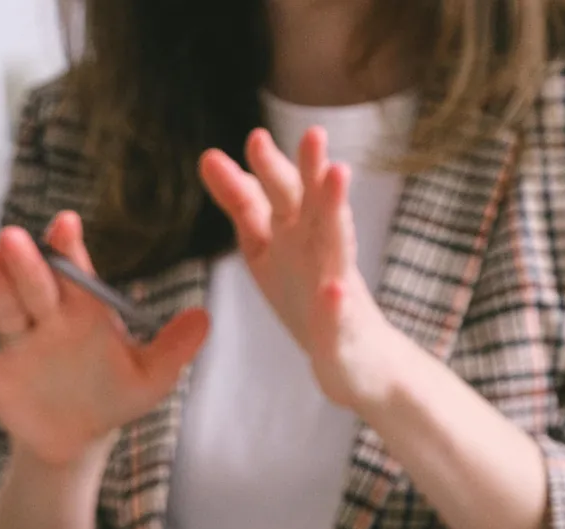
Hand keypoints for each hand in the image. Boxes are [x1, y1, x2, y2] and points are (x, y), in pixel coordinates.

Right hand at [0, 212, 210, 469]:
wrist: (79, 439)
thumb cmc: (114, 398)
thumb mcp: (152, 377)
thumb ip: (175, 347)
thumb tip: (206, 318)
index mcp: (85, 311)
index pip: (76, 274)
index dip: (69, 250)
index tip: (65, 225)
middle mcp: (47, 318)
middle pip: (35, 285)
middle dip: (27, 264)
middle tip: (17, 239)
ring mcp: (18, 342)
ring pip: (3, 307)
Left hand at [199, 127, 406, 411]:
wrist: (355, 359)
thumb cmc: (308, 294)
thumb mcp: (267, 246)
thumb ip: (243, 204)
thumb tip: (209, 157)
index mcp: (296, 233)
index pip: (277, 196)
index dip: (262, 171)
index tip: (245, 143)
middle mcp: (319, 250)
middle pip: (312, 206)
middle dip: (311, 170)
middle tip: (313, 134)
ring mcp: (335, 287)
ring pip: (338, 244)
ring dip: (338, 211)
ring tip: (339, 176)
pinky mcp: (343, 331)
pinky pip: (338, 318)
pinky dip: (335, 305)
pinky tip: (333, 292)